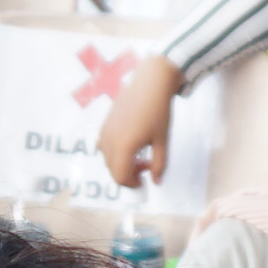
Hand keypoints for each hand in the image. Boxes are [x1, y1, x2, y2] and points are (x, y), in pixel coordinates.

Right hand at [96, 53, 183, 189]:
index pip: (121, 177)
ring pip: (108, 160)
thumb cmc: (159, 111)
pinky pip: (105, 147)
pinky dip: (116, 153)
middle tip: (146, 166)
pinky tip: (131, 143)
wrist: (150, 83)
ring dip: (122, 164)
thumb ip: (159, 164)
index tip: (145, 180)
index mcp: (124, 147)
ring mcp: (105, 132)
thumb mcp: (162, 141)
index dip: (133, 184)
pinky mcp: (105, 124)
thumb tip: (156, 182)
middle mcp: (110, 141)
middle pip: (113, 171)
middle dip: (128, 175)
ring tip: (140, 154)